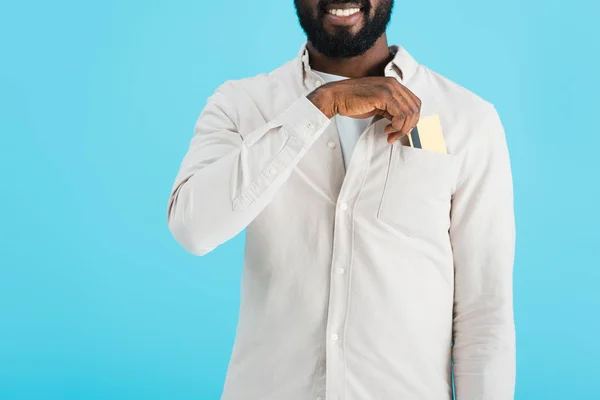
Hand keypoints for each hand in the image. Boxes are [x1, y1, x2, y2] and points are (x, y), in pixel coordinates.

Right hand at [307, 77, 421, 142]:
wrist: (336, 97)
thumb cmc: (353, 101)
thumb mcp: (378, 104)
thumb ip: (391, 108)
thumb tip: (403, 122)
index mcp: (394, 84)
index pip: (415, 103)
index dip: (412, 119)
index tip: (401, 129)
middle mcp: (394, 84)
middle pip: (415, 108)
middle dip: (408, 126)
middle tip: (396, 135)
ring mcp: (389, 89)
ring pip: (409, 113)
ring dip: (401, 128)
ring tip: (390, 134)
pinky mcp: (383, 96)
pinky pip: (400, 115)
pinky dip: (396, 126)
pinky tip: (386, 130)